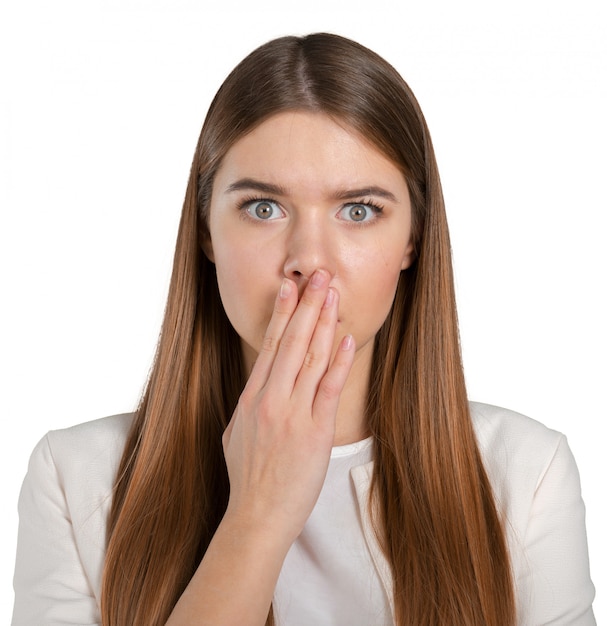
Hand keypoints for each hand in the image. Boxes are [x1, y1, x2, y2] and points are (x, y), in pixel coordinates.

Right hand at [222, 269, 354, 544]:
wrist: (257, 516)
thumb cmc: (248, 478)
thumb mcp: (236, 434)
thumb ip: (250, 405)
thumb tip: (259, 386)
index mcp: (251, 398)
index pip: (269, 346)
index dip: (282, 314)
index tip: (291, 287)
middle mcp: (270, 400)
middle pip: (291, 342)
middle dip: (307, 305)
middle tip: (318, 275)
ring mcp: (292, 414)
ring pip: (310, 358)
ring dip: (324, 323)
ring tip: (333, 295)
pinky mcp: (315, 432)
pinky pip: (328, 389)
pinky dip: (338, 361)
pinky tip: (346, 338)